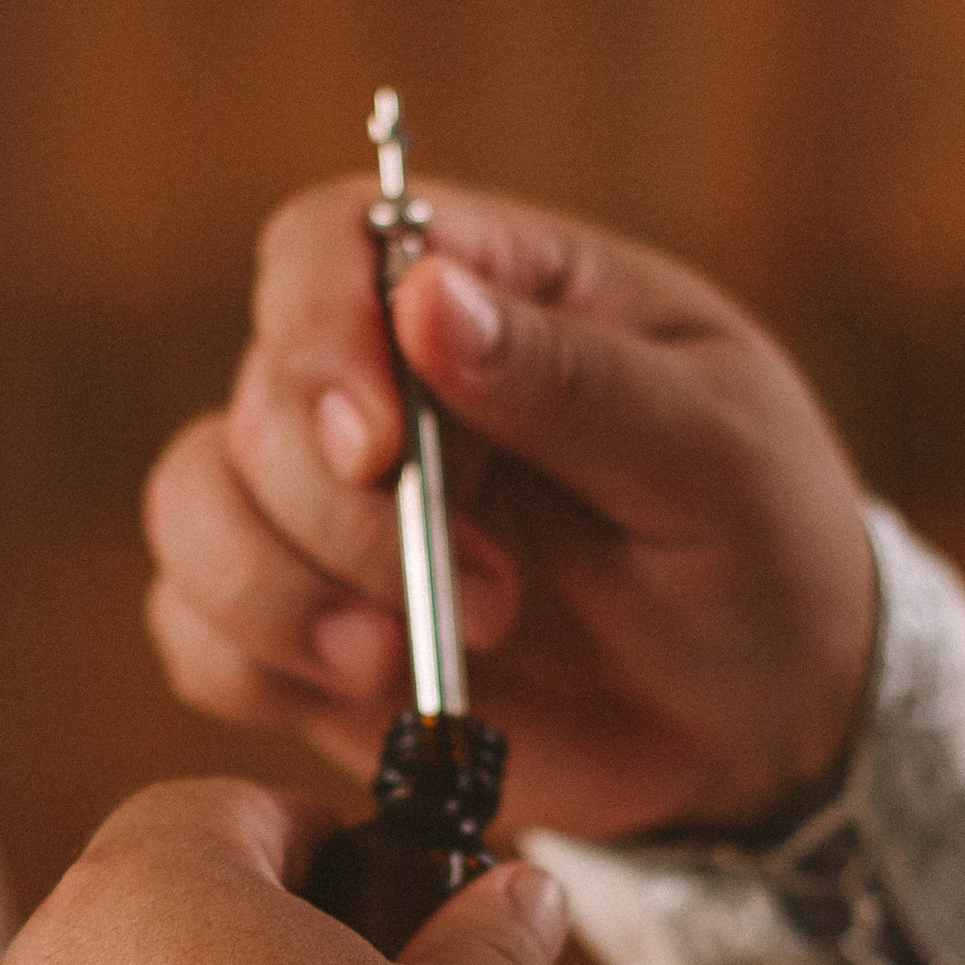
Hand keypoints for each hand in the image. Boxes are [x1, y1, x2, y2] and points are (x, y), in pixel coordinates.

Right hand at [144, 182, 878, 841]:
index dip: (317, 330)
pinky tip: (373, 692)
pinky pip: (197, 632)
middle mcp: (388, 387)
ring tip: (407, 657)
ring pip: (192, 506)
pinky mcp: (312, 632)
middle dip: (340, 516)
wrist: (771, 722)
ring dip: (276, 592)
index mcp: (493, 290)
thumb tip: (426, 297)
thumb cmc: (762, 548)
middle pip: (257, 398)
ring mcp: (334, 513)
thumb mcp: (712, 450)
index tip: (379, 447)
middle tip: (491, 594)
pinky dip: (250, 664)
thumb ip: (571, 378)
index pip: (329, 242)